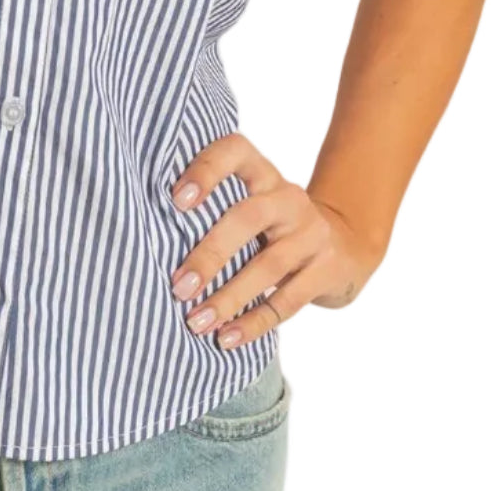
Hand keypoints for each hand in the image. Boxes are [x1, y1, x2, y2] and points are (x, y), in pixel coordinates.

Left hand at [167, 132, 382, 348]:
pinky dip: (254, 323)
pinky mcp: (328, 268)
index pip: (234, 151)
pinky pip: (288, 300)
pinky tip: (227, 339)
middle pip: (247, 217)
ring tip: (196, 322)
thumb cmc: (270, 227)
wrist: (345, 244)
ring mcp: (312, 232)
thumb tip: (145, 240)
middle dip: (209, 255)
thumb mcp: (250, 205)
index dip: (206, 170)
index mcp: (261, 173)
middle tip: (178, 287)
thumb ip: (213, 210)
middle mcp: (288, 197)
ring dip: (228, 298)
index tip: (176, 200)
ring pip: (267, 265)